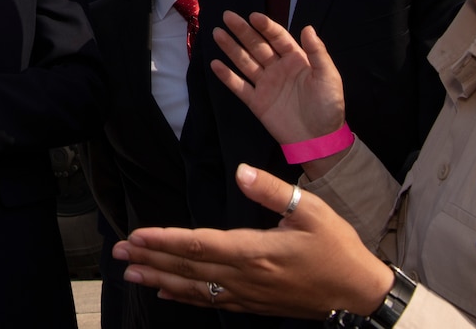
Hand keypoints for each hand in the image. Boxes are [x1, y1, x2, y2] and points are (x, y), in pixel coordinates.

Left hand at [112, 164, 392, 316]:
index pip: (201, 244)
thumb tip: (241, 171)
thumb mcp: (312, 211)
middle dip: (150, 259)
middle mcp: (246, 277)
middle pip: (188, 268)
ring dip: (159, 279)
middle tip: (117, 253)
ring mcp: (248, 294)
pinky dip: (185, 297)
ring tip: (130, 273)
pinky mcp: (253, 304)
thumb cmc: (337, 248)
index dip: (166, 240)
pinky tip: (165, 292)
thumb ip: (273, 191)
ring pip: (194, 288)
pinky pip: (211, 301)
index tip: (138, 235)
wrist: (358, 294)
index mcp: (257, 252)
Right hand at [211, 11, 345, 144]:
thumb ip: (317, 52)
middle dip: (242, 31)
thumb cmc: (328, 106)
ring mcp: (266, 84)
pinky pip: (239, 86)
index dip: (265, 26)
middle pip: (257, 45)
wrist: (319, 140)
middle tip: (228, 16)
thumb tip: (307, 27)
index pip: (277, 38)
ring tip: (217, 33)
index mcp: (296, 59)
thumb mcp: (329, 76)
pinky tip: (215, 64)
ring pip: (245, 62)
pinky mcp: (257, 101)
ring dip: (231, 48)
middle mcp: (278, 68)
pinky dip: (227, 76)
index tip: (253, 16)